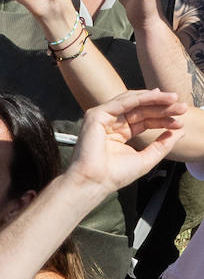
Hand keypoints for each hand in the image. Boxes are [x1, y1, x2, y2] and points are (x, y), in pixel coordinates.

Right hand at [68, 89, 186, 194]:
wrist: (95, 181)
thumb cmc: (115, 175)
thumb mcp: (147, 158)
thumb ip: (162, 145)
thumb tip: (180, 132)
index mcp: (121, 133)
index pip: (144, 120)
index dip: (163, 119)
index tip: (181, 121)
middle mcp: (112, 123)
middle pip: (141, 109)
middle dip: (162, 107)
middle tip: (183, 108)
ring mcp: (103, 117)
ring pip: (133, 102)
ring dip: (155, 99)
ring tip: (174, 99)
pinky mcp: (97, 114)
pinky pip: (123, 102)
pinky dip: (141, 98)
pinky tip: (157, 97)